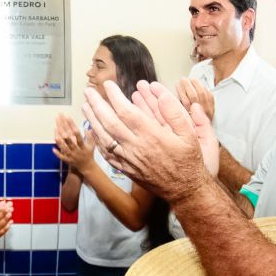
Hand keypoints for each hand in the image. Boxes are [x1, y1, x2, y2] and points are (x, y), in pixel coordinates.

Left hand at [52, 114, 94, 175]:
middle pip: (69, 139)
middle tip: (59, 120)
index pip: (77, 134)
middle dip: (64, 129)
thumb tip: (87, 127)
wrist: (87, 168)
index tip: (68, 117)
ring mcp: (72, 156)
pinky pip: (62, 157)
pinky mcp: (68, 161)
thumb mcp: (92, 145)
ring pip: (64, 148)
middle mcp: (77, 150)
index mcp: (83, 146)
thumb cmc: (89, 154)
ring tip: (55, 132)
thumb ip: (89, 136)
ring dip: (59, 141)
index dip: (72, 125)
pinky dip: (58, 153)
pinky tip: (53, 148)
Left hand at [81, 80, 215, 203]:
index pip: (126, 111)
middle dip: (97, 105)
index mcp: (151, 136)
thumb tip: (161, 94)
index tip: (108, 85)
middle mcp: (136, 147)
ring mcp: (128, 159)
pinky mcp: (126, 169)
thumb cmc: (188, 161)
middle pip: (109, 122)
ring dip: (92, 120)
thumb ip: (175, 113)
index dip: (114, 97)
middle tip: (88, 92)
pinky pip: (106, 153)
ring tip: (85, 106)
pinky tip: (93, 130)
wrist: (184, 190)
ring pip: (104, 137)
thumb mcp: (190, 134)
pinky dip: (97, 140)